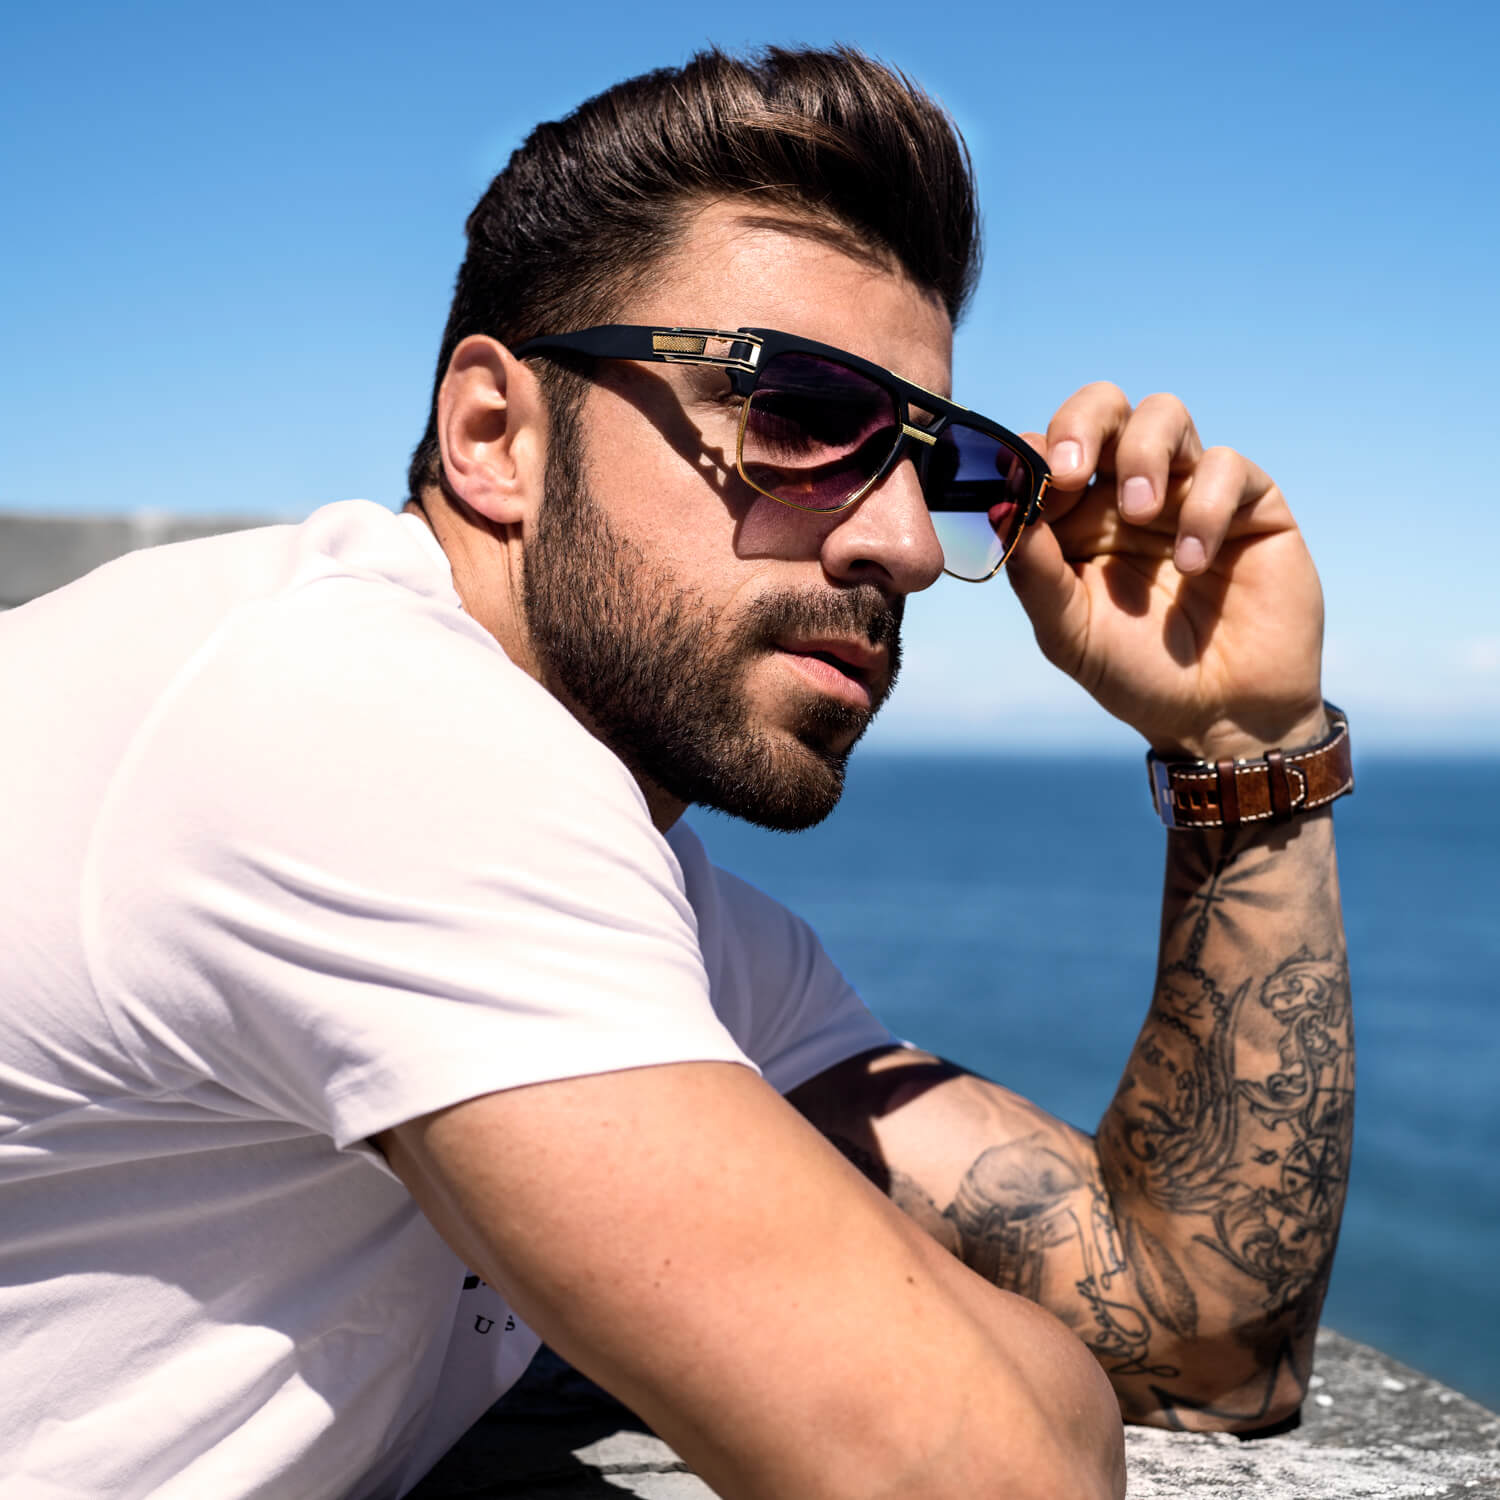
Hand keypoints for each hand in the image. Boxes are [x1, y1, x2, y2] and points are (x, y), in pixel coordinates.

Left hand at [1007, 383, 1326, 760]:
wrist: (1220, 716)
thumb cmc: (1135, 674)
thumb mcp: (1069, 631)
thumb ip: (1035, 572)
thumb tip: (1004, 509)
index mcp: (1075, 517)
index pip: (1046, 452)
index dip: (1032, 455)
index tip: (1026, 487)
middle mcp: (1128, 492)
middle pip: (1103, 407)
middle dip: (1081, 424)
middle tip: (1071, 471)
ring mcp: (1188, 491)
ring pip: (1164, 415)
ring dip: (1144, 453)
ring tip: (1140, 514)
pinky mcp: (1249, 503)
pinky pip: (1226, 466)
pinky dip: (1205, 507)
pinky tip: (1193, 564)